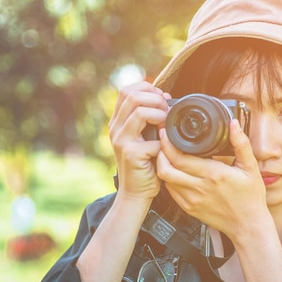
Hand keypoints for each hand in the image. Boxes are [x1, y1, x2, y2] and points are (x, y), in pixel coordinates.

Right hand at [109, 81, 169, 199]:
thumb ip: (149, 117)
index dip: (146, 88)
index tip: (161, 97)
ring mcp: (121, 141)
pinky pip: (152, 139)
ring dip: (159, 114)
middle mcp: (115, 128)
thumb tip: (164, 96)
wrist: (135, 192)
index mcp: (118, 121)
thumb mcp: (144, 136)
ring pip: (139, 112)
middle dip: (155, 98)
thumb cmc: (145, 164)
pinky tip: (165, 149)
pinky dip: (164, 142)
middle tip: (166, 110)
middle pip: (132, 96)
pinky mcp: (131, 154)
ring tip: (166, 124)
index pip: (126, 90)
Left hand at [156, 120, 269, 238]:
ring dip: (163, 165)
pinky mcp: (189, 208)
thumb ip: (241, 144)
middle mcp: (199, 188)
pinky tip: (176, 172)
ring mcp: (192, 200)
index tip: (167, 133)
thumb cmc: (250, 197)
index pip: (179, 158)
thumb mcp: (250, 167)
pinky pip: (170, 191)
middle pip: (166, 168)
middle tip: (163, 142)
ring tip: (167, 155)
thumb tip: (234, 124)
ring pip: (165, 180)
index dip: (167, 144)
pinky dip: (169, 179)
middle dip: (160, 152)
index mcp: (213, 174)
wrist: (248, 225)